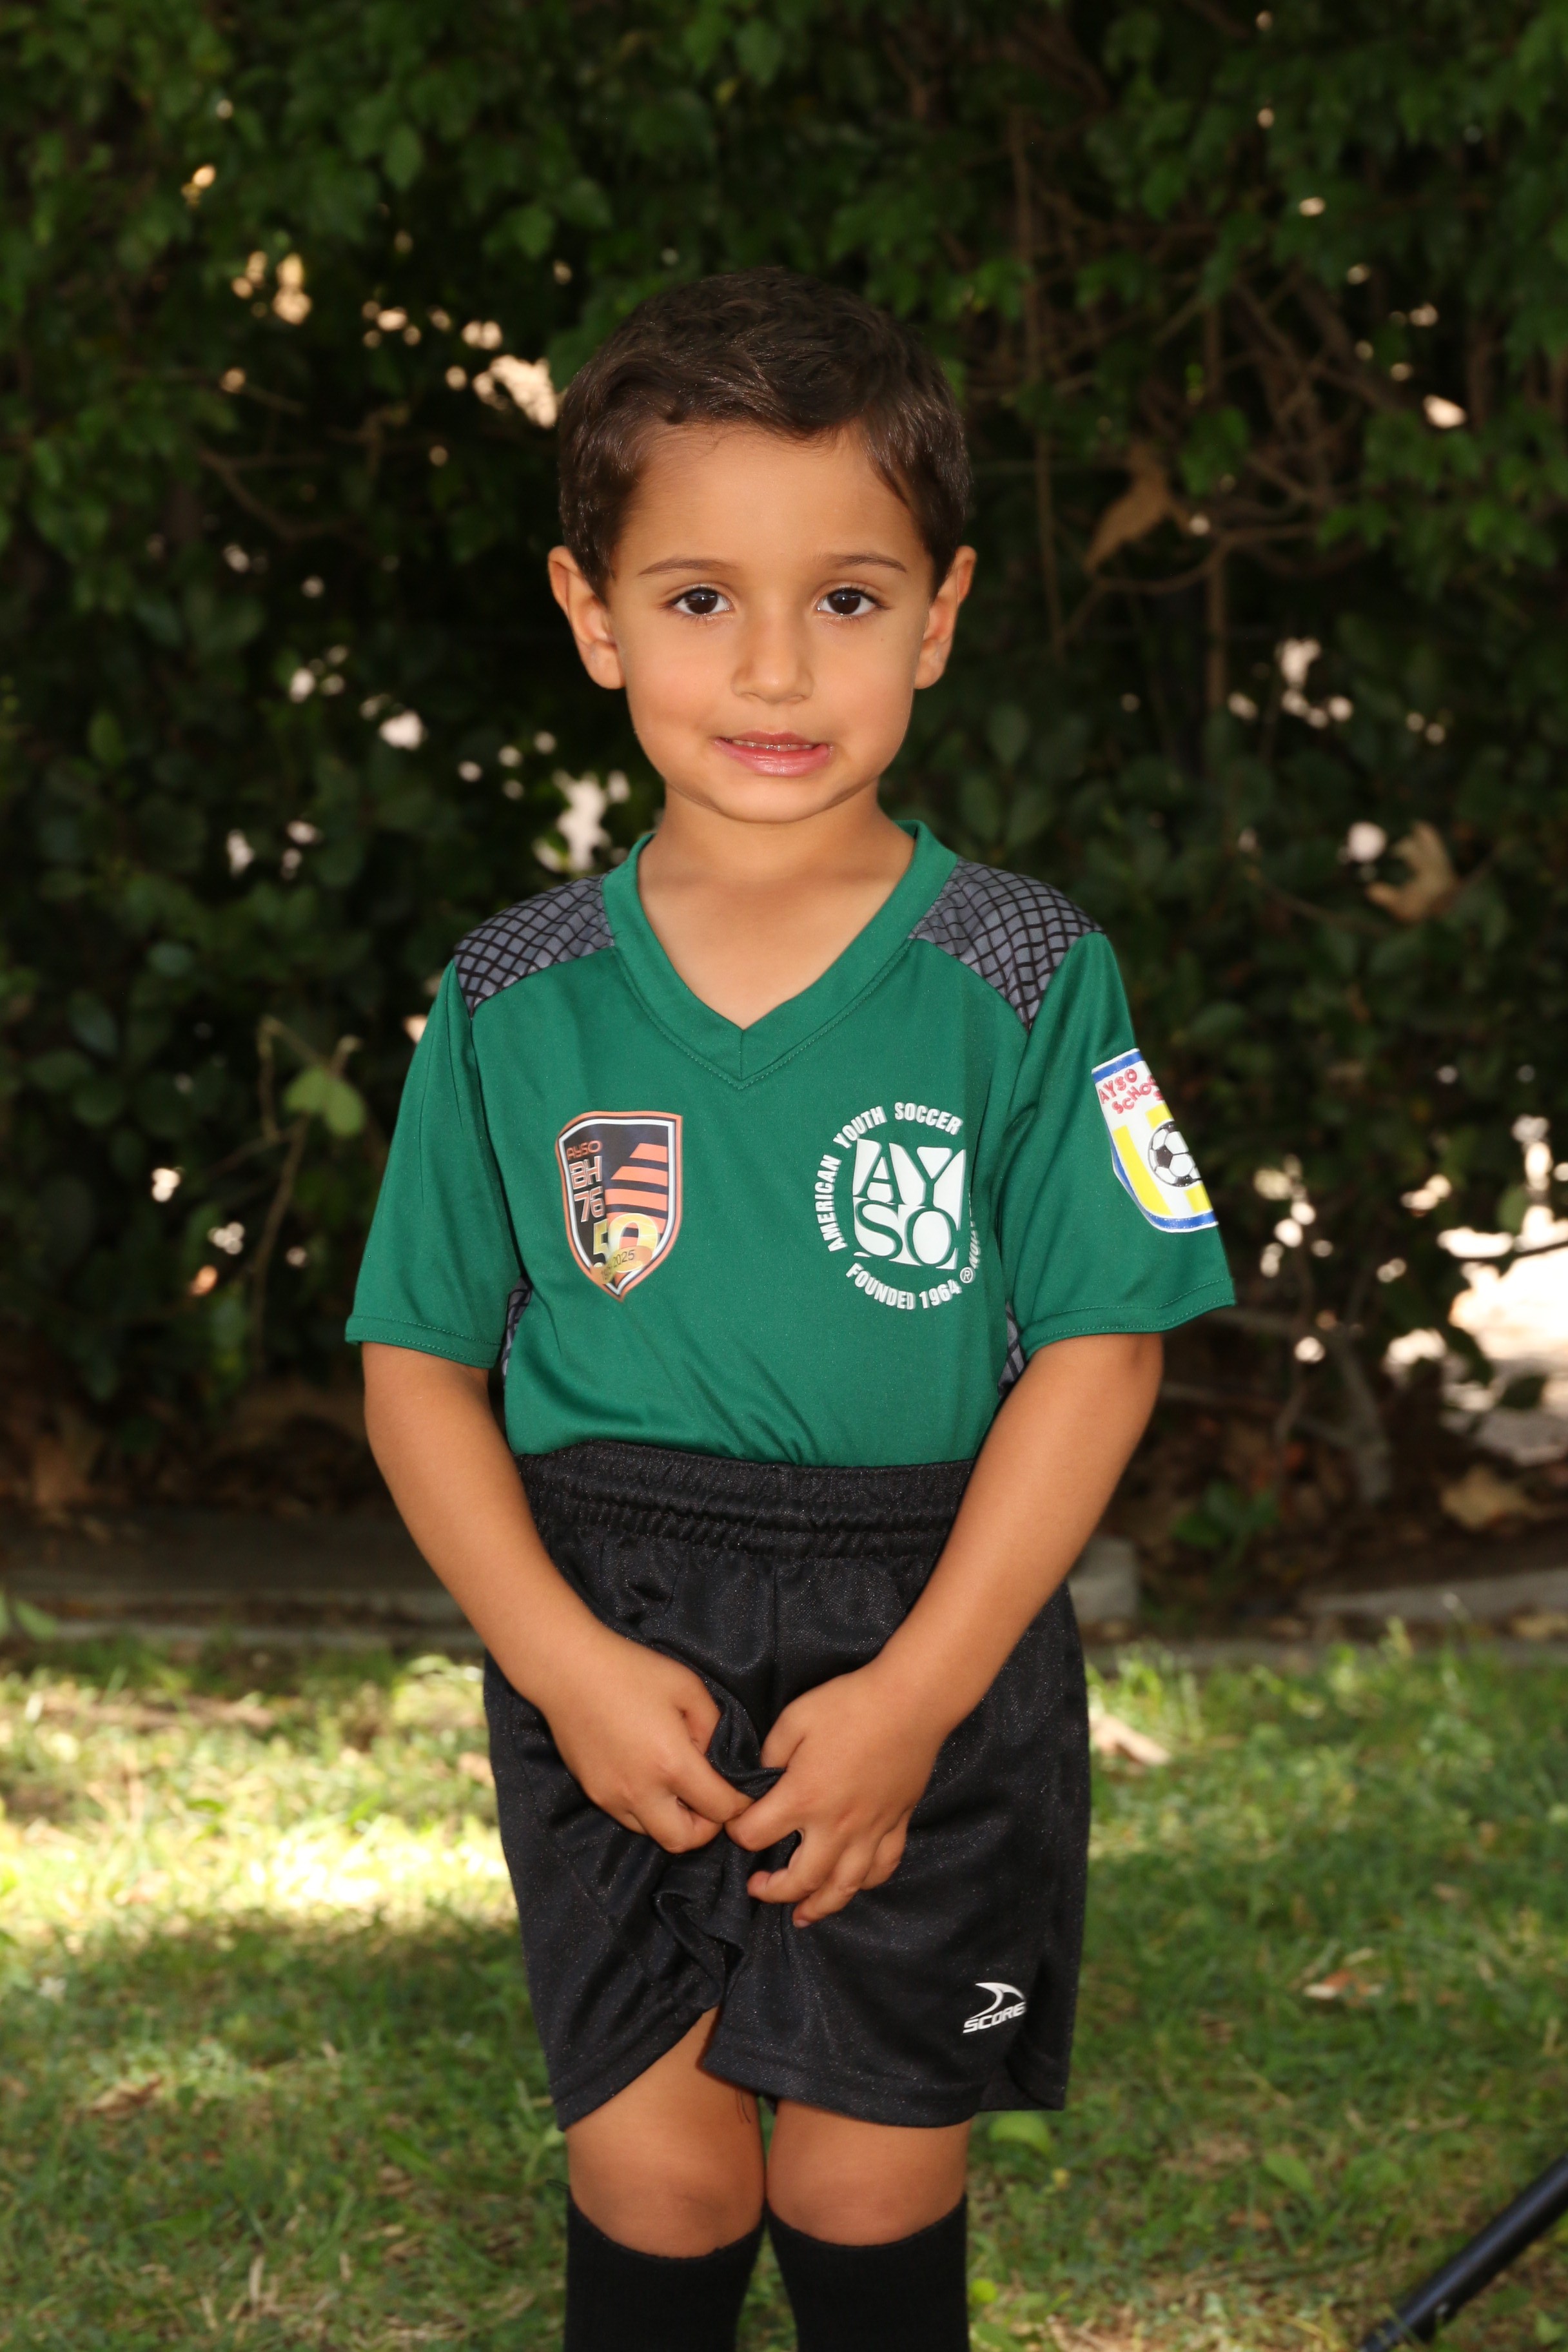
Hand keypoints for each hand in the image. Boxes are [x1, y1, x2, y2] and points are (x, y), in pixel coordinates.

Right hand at [540, 1627, 752, 1852]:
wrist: (568, 1670)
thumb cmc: (631, 1670)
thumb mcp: (688, 1687)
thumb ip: (712, 1725)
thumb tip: (714, 1755)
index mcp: (672, 1763)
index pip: (720, 1808)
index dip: (740, 1804)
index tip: (743, 1791)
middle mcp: (642, 1791)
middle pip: (684, 1841)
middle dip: (706, 1827)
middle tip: (711, 1800)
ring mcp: (613, 1797)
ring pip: (654, 1833)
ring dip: (674, 1821)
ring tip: (679, 1789)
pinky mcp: (593, 1794)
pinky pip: (629, 1818)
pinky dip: (647, 1811)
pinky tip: (649, 1780)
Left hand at [726, 1664, 945, 1925]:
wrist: (911, 1701)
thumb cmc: (850, 1705)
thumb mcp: (795, 1718)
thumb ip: (770, 1754)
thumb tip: (760, 1779)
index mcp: (804, 1797)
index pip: (756, 1834)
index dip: (738, 1833)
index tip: (736, 1826)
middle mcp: (836, 1825)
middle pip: (801, 1880)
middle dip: (774, 1891)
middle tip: (758, 1887)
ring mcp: (871, 1829)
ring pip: (844, 1886)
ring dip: (819, 1907)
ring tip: (801, 1916)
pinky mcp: (897, 1823)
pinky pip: (883, 1867)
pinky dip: (866, 1883)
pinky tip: (853, 1885)